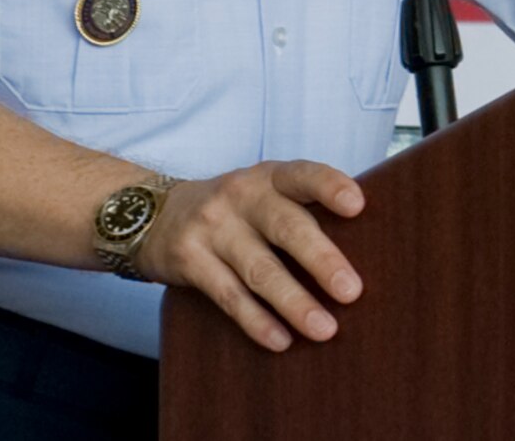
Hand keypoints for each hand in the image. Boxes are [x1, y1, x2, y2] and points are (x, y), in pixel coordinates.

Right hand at [132, 160, 365, 350]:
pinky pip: (228, 295)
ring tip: (325, 329)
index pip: (302, 175)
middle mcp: (241, 196)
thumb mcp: (262, 193)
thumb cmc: (232, 209)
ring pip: (259, 269)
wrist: (151, 213)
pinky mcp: (189, 260)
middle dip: (321, 259)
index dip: (329, 186)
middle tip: (351, 290)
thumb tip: (364, 248)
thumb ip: (300, 210)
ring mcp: (213, 227)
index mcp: (268, 177)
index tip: (358, 205)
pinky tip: (281, 340)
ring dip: (294, 302)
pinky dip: (256, 320)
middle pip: (286, 226)